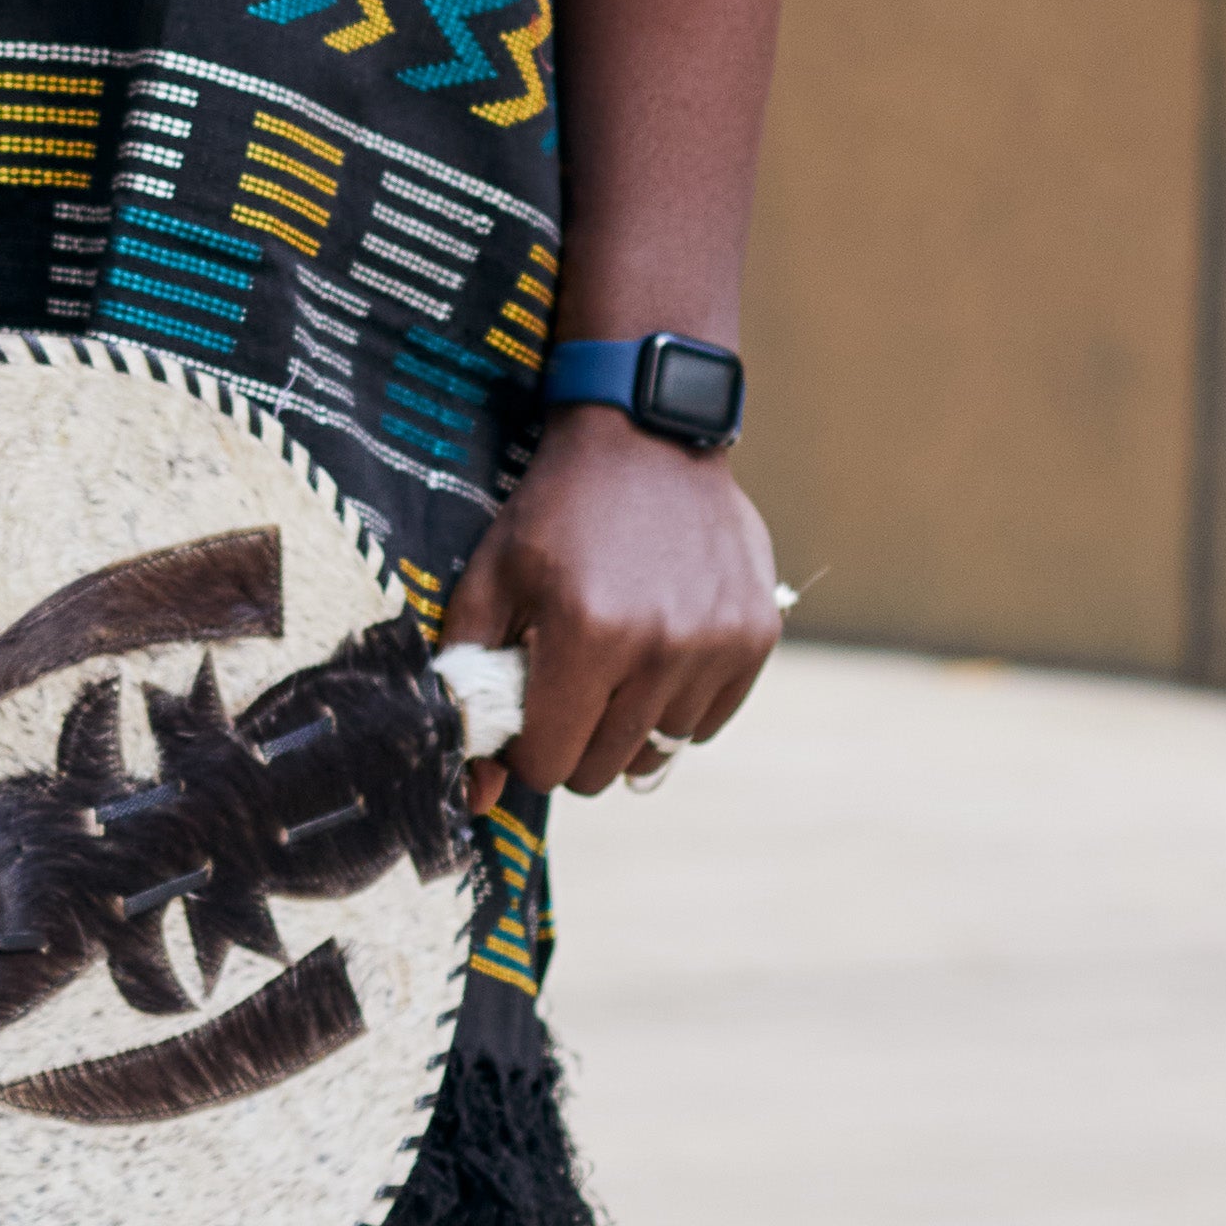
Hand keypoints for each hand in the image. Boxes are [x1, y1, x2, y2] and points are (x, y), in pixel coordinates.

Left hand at [441, 410, 780, 803]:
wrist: (644, 435)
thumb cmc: (556, 510)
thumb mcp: (490, 577)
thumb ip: (470, 680)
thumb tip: (478, 790)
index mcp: (586, 633)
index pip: (548, 763)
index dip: (527, 744)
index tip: (527, 708)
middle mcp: (659, 647)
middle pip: (601, 769)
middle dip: (573, 739)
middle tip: (567, 683)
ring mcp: (716, 644)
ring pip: (655, 752)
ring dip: (626, 722)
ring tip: (613, 658)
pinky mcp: (756, 638)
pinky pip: (705, 724)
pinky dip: (676, 703)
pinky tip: (658, 647)